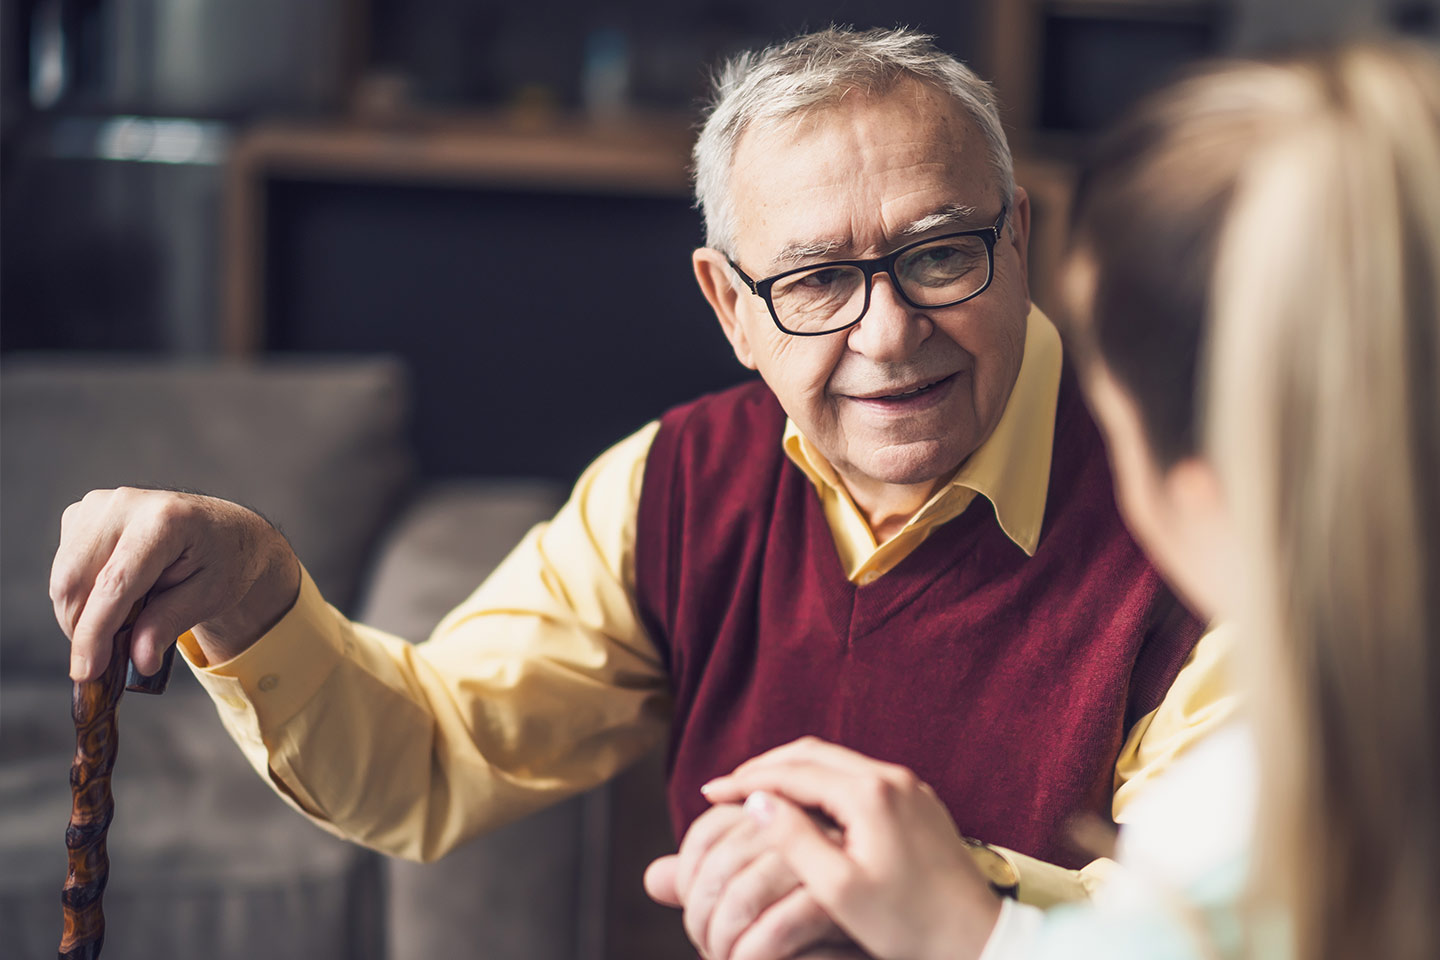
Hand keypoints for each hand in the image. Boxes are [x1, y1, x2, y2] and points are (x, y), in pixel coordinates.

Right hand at [51, 487, 299, 680]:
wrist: (224, 529)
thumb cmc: (223, 561)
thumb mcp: (211, 596)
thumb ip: (170, 623)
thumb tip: (139, 661)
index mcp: (166, 520)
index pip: (115, 584)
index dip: (94, 632)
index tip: (85, 672)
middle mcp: (125, 504)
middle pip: (76, 581)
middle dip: (84, 629)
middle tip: (109, 658)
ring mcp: (99, 504)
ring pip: (63, 578)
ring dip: (81, 615)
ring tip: (123, 622)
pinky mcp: (82, 514)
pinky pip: (64, 568)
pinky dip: (80, 596)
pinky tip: (115, 598)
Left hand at [644, 803, 855, 959]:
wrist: (880, 953)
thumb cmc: (811, 936)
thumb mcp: (754, 908)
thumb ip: (708, 890)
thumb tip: (655, 879)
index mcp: (784, 817)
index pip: (711, 830)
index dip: (689, 874)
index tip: (693, 916)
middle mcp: (807, 826)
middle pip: (724, 860)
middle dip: (701, 914)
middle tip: (705, 947)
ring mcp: (828, 861)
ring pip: (745, 893)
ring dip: (722, 939)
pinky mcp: (842, 906)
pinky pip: (776, 929)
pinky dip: (750, 956)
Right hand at [701, 737, 1002, 959]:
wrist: (975, 937)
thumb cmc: (907, 925)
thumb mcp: (839, 889)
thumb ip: (794, 840)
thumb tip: (758, 802)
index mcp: (868, 794)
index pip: (791, 772)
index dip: (746, 781)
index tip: (709, 793)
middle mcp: (890, 777)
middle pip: (811, 753)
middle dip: (765, 767)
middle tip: (727, 788)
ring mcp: (908, 786)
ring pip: (835, 762)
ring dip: (793, 772)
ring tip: (758, 795)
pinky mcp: (918, 801)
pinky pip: (857, 776)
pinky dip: (821, 783)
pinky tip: (805, 807)